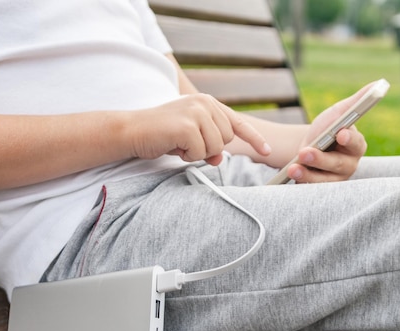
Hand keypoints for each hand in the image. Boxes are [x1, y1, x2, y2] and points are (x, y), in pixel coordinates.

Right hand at [129, 94, 270, 165]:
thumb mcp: (190, 140)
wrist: (132, 131)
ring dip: (197, 153)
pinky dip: (187, 155)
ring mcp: (197, 112)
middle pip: (227, 140)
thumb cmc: (160, 134)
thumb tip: (220, 158)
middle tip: (185, 144)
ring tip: (178, 143)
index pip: (237, 123)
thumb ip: (208, 145)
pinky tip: (173, 145)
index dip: (254, 138)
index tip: (267, 151)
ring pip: (216, 148)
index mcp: (208, 103)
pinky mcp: (188, 124)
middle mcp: (205, 103)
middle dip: (208, 149)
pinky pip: (200, 152)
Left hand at [287, 85, 370, 182]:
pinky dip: (301, 182)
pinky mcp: (321, 188)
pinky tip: (290, 176)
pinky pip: (312, 188)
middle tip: (304, 153)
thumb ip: (358, 100)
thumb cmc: (328, 127)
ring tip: (292, 168)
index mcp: (357, 146)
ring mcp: (335, 179)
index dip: (349, 139)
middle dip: (320, 159)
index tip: (341, 133)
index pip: (356, 144)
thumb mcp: (339, 112)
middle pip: (337, 164)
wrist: (307, 145)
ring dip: (307, 174)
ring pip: (323, 180)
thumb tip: (379, 83)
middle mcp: (349, 165)